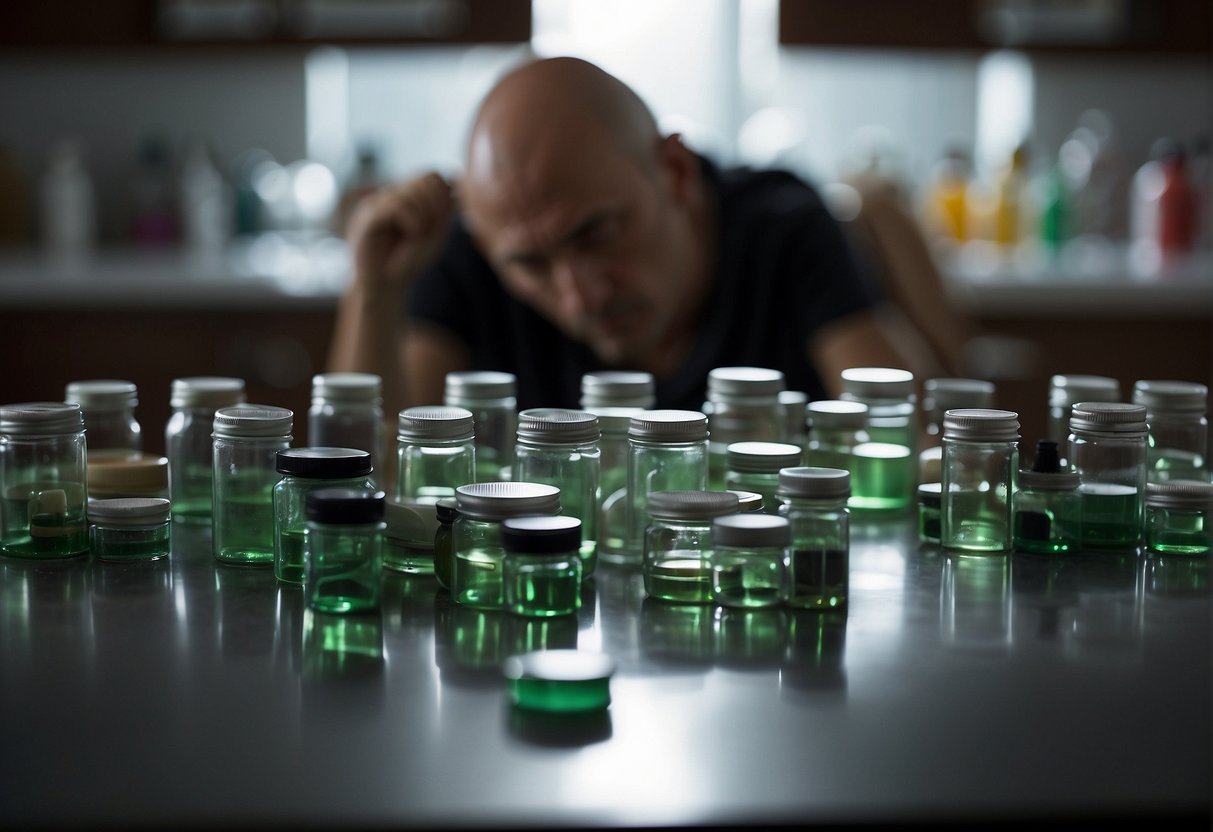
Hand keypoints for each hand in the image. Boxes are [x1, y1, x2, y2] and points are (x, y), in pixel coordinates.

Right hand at [347, 171, 454, 299]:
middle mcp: (389, 195)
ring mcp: (376, 203)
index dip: (444, 196)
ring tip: (417, 236)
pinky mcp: (367, 218)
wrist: (384, 287)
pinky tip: (412, 235)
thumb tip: (456, 178)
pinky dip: (412, 222)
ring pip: (411, 191)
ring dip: (424, 217)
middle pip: (424, 179)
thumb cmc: (408, 262)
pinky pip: (396, 206)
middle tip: (428, 231)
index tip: (441, 222)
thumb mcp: (435, 233)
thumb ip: (444, 207)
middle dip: (436, 206)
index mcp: (404, 197)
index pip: (431, 176)